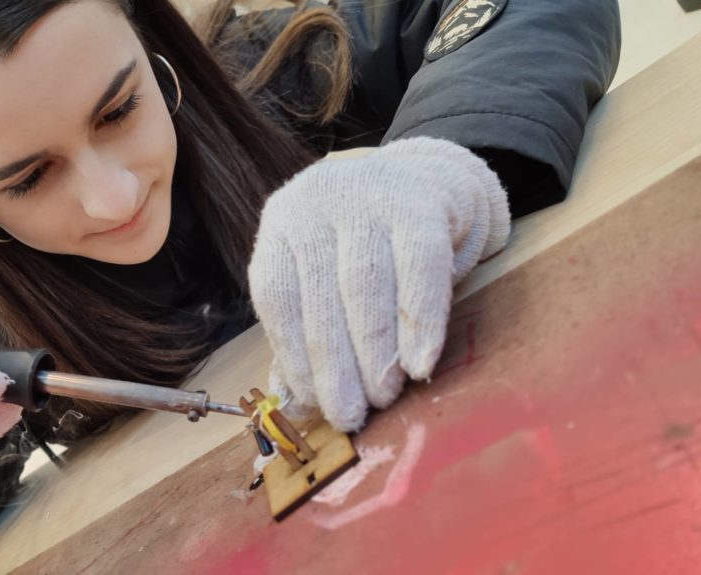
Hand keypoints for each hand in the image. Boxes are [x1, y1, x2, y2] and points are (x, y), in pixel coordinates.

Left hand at [248, 137, 509, 430]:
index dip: (292, 353)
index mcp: (282, 223)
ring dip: (376, 351)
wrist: (423, 185)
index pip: (277, 294)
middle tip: (350, 414)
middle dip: (336, 365)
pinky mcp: (418, 204)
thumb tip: (295, 409)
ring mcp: (367, 196)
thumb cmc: (360, 249)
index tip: (312, 403)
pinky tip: (419, 364)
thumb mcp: (322, 279)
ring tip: (384, 396)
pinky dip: (420, 323)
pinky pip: (420, 269)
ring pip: (366, 284)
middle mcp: (316, 201)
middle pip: (322, 294)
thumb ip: (306, 336)